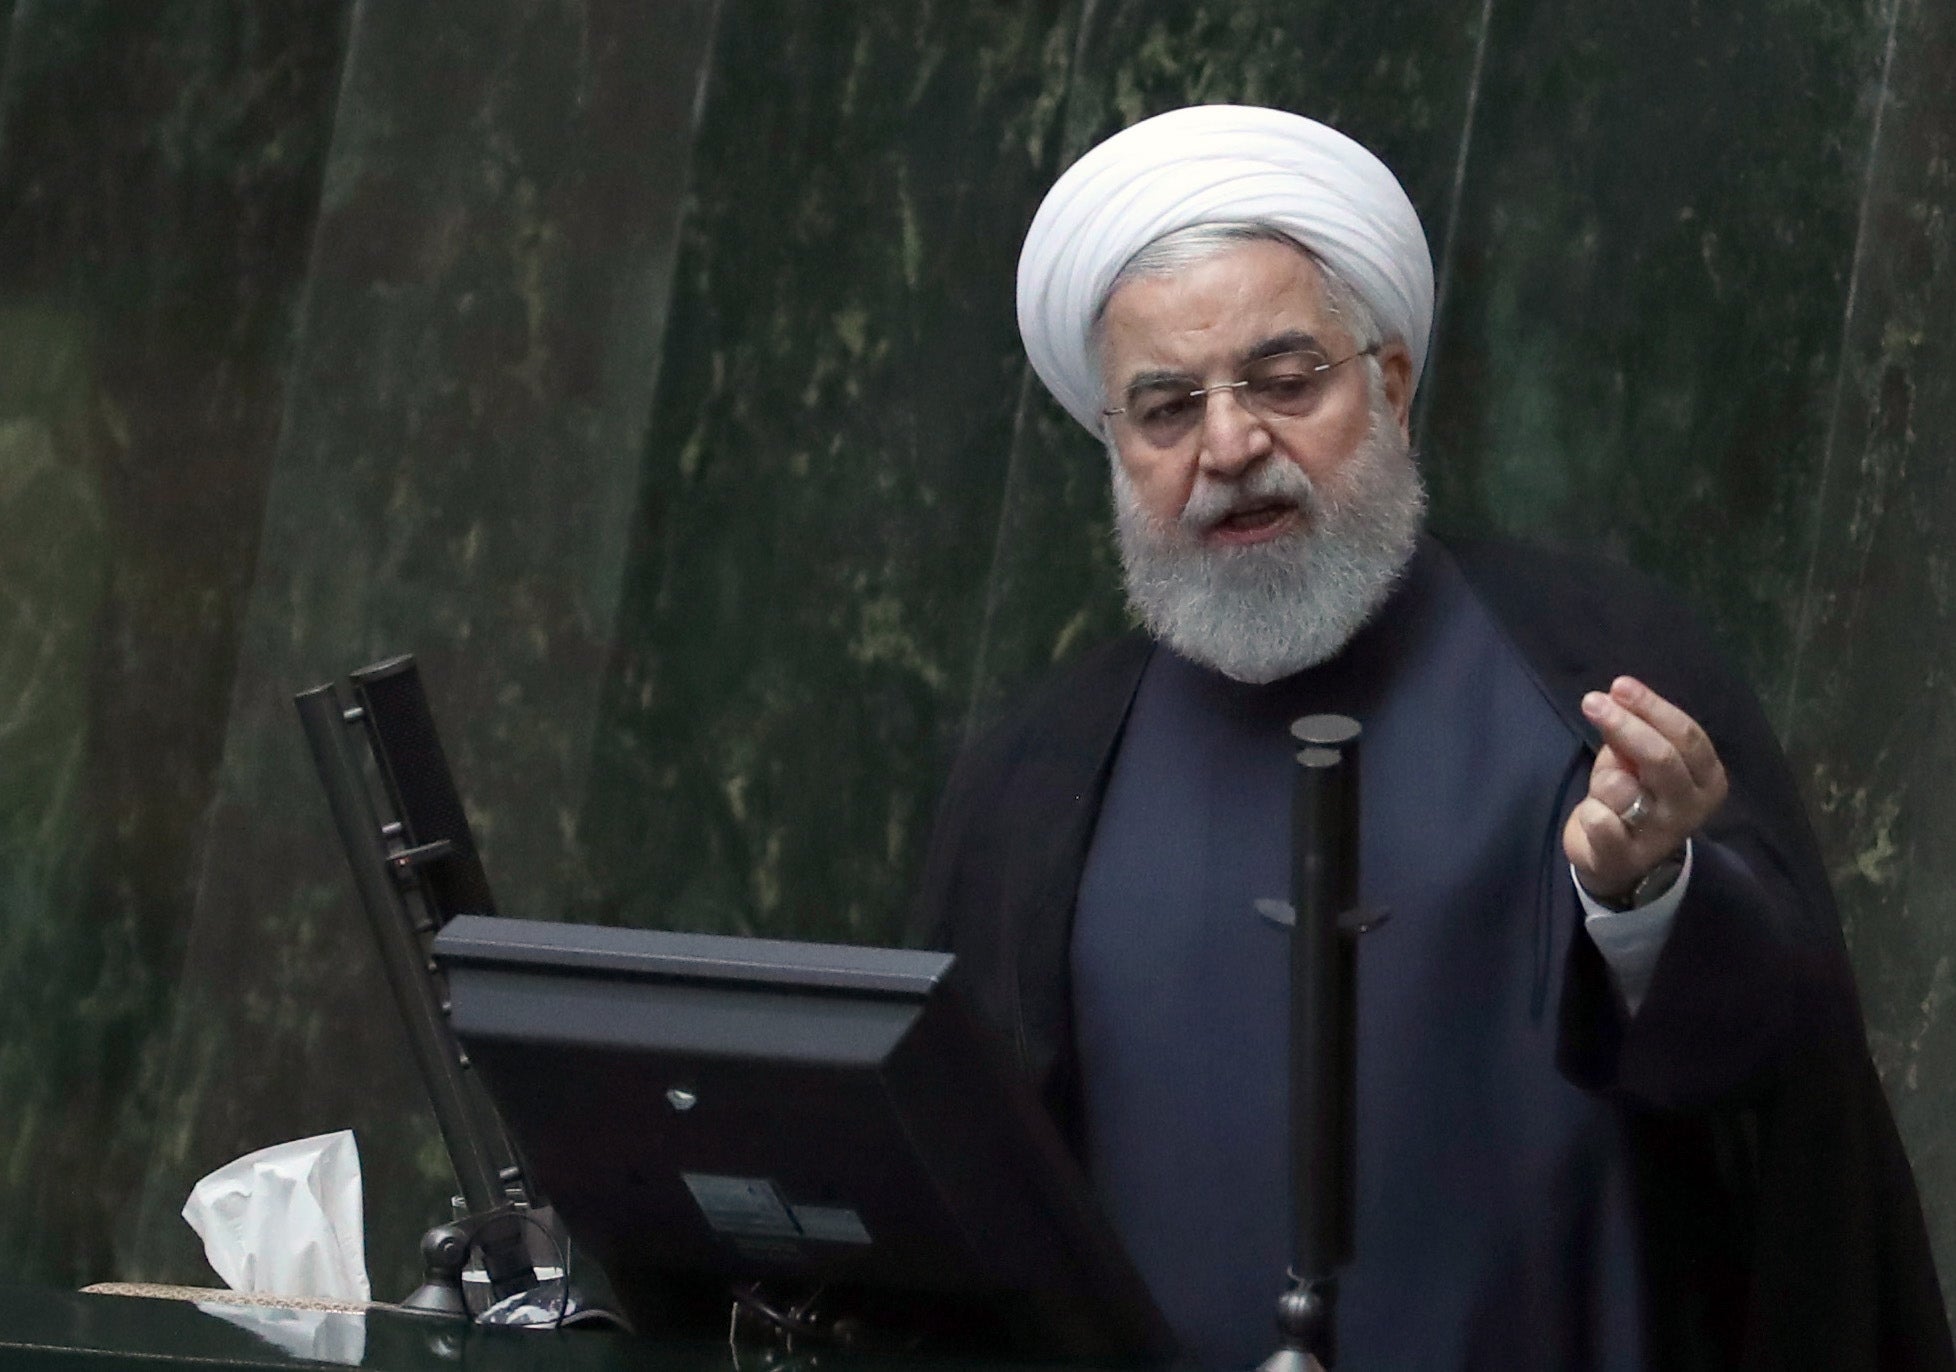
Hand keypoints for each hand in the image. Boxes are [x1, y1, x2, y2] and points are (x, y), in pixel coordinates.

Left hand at [1563, 676, 1727, 901]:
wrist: (1619, 859)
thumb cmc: (1634, 795)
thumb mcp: (1638, 759)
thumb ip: (1634, 731)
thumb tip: (1617, 694)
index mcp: (1708, 779)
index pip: (1687, 736)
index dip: (1652, 708)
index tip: (1619, 686)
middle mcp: (1692, 808)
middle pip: (1661, 758)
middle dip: (1624, 725)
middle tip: (1592, 702)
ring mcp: (1662, 836)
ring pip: (1623, 788)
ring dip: (1602, 778)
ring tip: (1602, 789)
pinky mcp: (1626, 858)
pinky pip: (1601, 822)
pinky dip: (1590, 811)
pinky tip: (1592, 815)